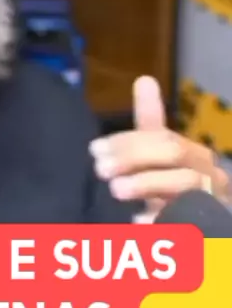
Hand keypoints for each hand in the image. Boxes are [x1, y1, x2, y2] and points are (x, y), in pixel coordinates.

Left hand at [90, 76, 229, 221]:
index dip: (127, 141)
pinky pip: (187, 219)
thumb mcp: (160, 153)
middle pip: (172, 153)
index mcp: (192, 153)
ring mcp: (212, 199)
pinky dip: (162, 220)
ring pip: (185, 182)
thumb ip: (151, 121)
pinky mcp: (209, 224)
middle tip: (100, 169)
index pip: (160, 137)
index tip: (94, 150)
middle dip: (134, 156)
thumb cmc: (176, 185)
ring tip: (115, 189)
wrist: (208, 228)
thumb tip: (144, 79)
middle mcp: (208, 172)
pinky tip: (136, 222)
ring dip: (147, 183)